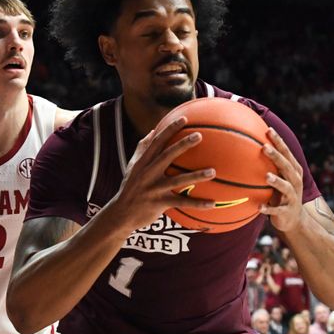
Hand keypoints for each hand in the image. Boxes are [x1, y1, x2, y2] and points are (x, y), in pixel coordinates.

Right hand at [110, 117, 215, 231]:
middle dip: (183, 144)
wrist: (121, 214)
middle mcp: (148, 173)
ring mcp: (154, 188)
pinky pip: (181, 202)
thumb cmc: (130, 188)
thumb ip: (142, 149)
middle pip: (168, 155)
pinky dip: (197, 204)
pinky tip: (212, 203)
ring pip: (178, 180)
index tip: (184, 119)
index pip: (157, 142)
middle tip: (199, 135)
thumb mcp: (132, 167)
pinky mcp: (159, 203)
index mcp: (143, 162)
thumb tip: (154, 131)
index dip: (170, 129)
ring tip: (213, 172)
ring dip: (196, 176)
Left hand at [260, 128, 305, 231]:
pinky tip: (259, 207)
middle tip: (264, 147)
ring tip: (266, 176)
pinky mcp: (286, 211)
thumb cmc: (280, 193)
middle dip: (276, 156)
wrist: (293, 219)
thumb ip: (268, 164)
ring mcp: (292, 197)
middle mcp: (295, 181)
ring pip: (286, 187)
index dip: (279, 142)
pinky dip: (269, 208)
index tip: (268, 130)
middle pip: (286, 166)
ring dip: (276, 182)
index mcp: (293, 171)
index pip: (286, 153)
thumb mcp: (278, 177)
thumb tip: (246, 146)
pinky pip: (277, 209)